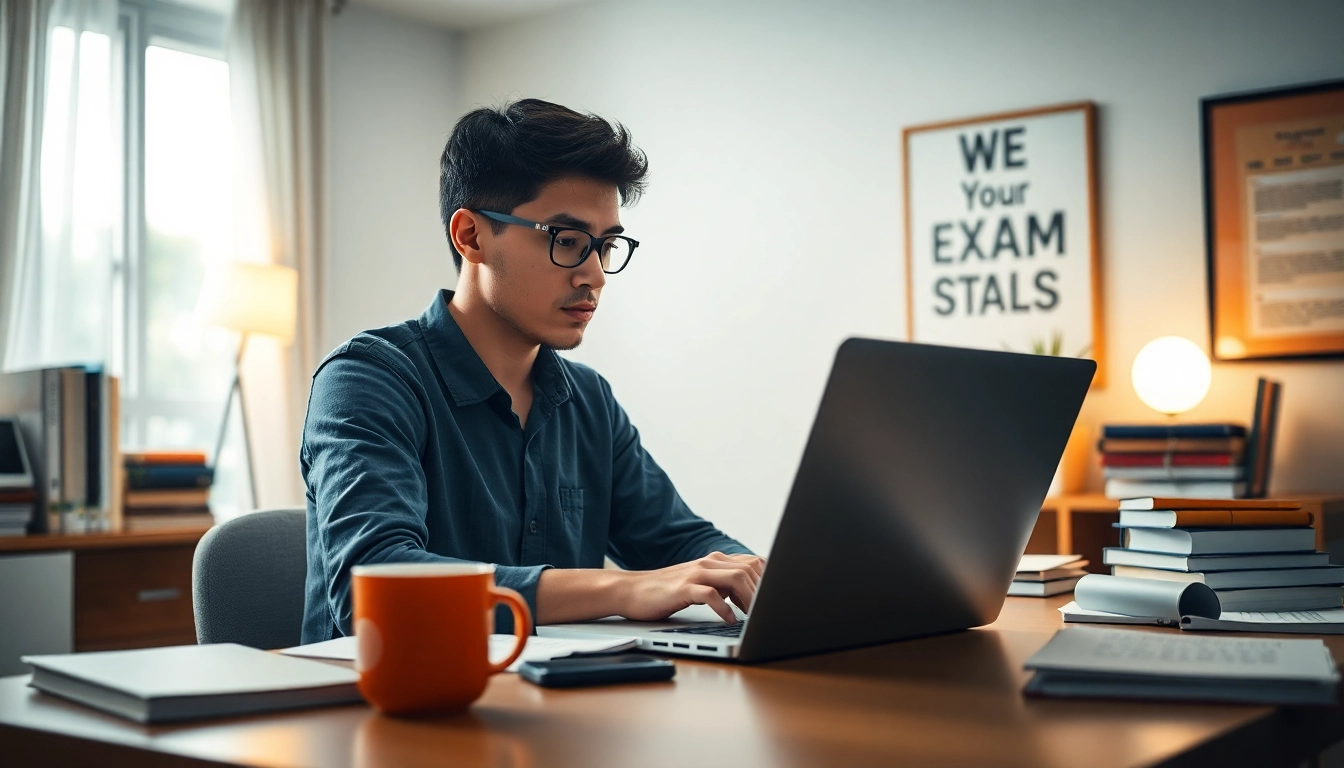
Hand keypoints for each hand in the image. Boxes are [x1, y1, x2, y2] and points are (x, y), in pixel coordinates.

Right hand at [617, 552, 766, 623]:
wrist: (631, 590)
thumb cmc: (666, 591)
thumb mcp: (699, 583)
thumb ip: (721, 583)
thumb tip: (748, 595)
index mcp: (714, 561)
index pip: (752, 562)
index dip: (768, 580)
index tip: (773, 599)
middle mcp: (707, 563)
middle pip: (749, 569)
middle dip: (762, 592)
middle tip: (765, 613)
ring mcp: (695, 574)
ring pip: (735, 578)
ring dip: (749, 598)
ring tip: (753, 616)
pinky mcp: (683, 588)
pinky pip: (711, 595)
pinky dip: (724, 609)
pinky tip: (729, 620)